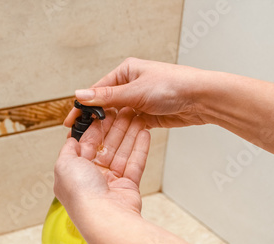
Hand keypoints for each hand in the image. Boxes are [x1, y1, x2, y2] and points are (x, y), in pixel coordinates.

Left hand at [54, 107, 150, 223]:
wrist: (104, 217)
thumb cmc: (81, 194)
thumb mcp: (64, 165)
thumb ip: (67, 150)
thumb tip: (70, 139)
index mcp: (74, 171)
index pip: (86, 143)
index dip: (97, 127)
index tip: (105, 112)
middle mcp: (92, 176)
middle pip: (106, 145)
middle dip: (116, 127)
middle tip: (126, 110)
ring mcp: (111, 181)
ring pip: (122, 152)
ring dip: (130, 134)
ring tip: (138, 117)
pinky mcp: (128, 186)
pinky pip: (135, 163)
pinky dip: (140, 148)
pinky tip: (144, 133)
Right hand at [64, 57, 207, 128]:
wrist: (202, 98)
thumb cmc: (174, 85)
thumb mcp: (135, 91)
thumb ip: (107, 97)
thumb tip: (81, 95)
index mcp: (125, 72)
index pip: (97, 91)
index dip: (83, 107)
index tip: (71, 120)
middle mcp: (131, 85)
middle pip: (106, 105)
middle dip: (95, 121)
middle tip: (82, 136)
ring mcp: (139, 101)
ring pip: (117, 117)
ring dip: (109, 129)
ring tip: (96, 142)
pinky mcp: (147, 116)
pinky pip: (130, 125)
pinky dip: (123, 133)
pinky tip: (114, 141)